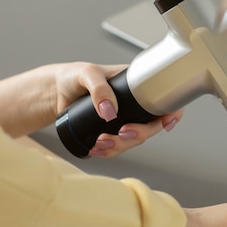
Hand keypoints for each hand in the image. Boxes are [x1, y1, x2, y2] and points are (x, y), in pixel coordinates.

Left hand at [53, 62, 183, 157]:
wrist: (54, 93)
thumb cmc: (73, 76)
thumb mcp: (87, 74)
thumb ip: (99, 89)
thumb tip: (110, 112)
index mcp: (137, 86)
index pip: (165, 100)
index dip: (172, 113)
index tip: (166, 123)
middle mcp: (135, 104)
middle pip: (152, 125)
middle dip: (140, 134)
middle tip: (123, 133)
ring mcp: (125, 120)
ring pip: (135, 140)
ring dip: (121, 146)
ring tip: (101, 142)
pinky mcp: (111, 132)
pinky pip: (119, 148)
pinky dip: (109, 152)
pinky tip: (97, 150)